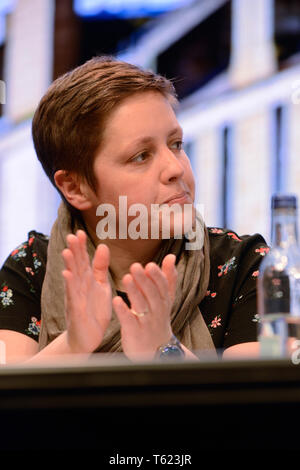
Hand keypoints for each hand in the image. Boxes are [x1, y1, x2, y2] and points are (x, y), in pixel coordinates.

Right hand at [61, 230, 111, 352]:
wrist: (87, 337)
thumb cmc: (93, 309)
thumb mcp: (100, 285)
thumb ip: (100, 267)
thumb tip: (103, 245)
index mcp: (87, 280)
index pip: (83, 260)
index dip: (82, 247)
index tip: (80, 232)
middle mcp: (79, 286)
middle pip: (76, 266)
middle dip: (74, 251)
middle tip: (72, 235)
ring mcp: (76, 298)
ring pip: (72, 279)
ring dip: (69, 266)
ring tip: (67, 252)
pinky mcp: (76, 310)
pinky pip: (73, 297)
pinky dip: (70, 286)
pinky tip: (67, 275)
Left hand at [112, 254, 176, 359]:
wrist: (156, 353)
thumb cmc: (158, 321)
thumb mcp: (166, 300)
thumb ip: (167, 279)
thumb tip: (171, 257)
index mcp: (163, 301)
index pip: (162, 287)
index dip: (157, 276)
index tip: (150, 265)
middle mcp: (156, 311)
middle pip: (152, 294)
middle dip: (144, 280)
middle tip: (135, 266)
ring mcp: (146, 322)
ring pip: (141, 306)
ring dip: (134, 292)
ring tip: (126, 278)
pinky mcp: (134, 333)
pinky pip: (129, 321)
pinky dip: (123, 311)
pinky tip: (116, 301)